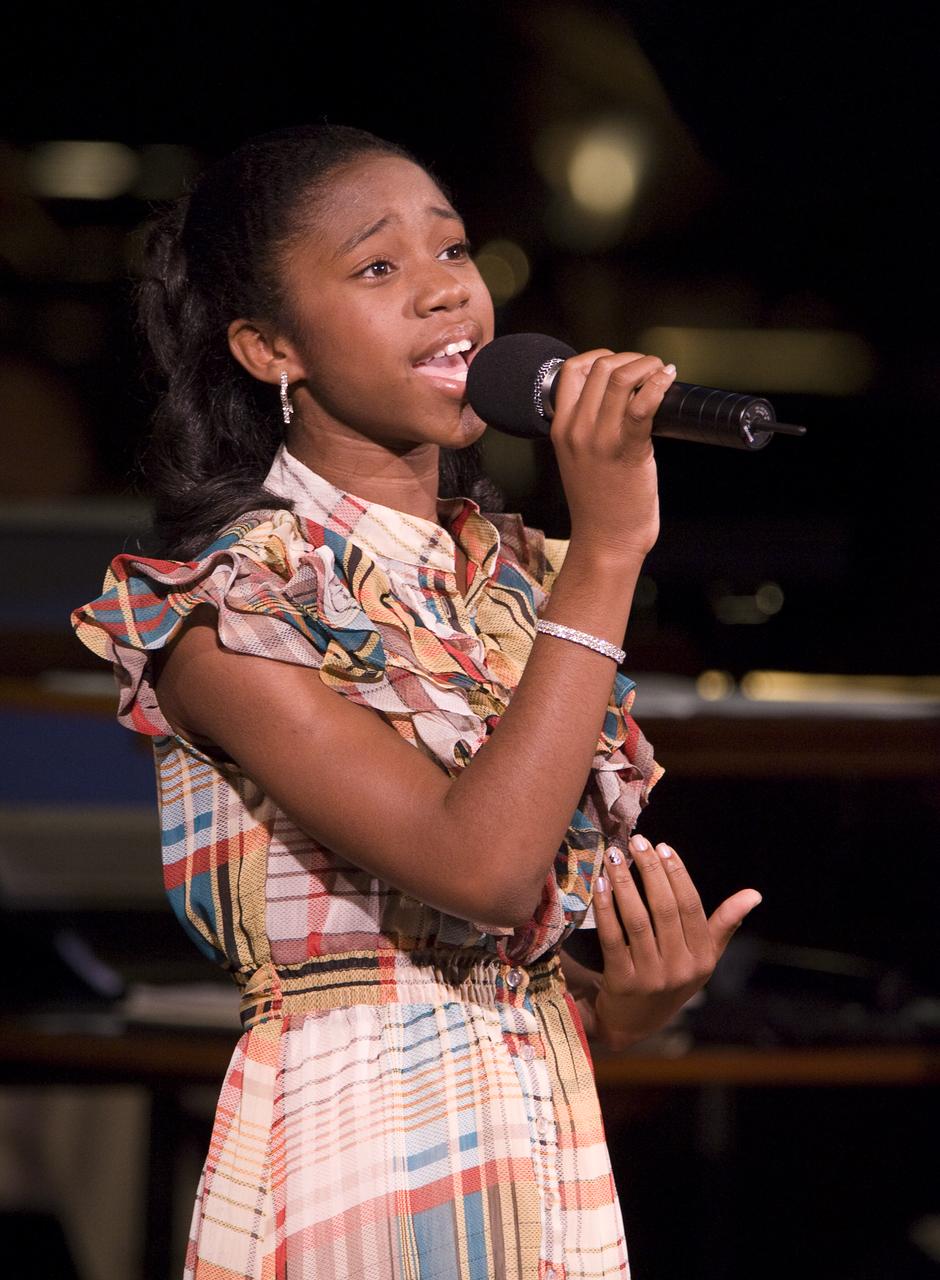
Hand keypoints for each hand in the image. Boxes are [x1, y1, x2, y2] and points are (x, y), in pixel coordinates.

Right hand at [550, 350, 675, 559]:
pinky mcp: (628, 450)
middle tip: (650, 368)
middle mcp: (577, 429)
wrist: (606, 539)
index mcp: (560, 428)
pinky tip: (668, 381)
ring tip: (661, 372)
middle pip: (600, 367)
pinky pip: (643, 404)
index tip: (621, 364)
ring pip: (621, 378)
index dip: (600, 357)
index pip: (572, 370)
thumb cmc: (599, 503)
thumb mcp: (578, 458)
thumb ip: (588, 427)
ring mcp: (601, 439)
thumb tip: (618, 398)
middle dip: (631, 358)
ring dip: (648, 366)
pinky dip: (659, 384)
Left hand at [589, 834, 761, 1050]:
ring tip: (615, 856)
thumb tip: (754, 895)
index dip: (677, 874)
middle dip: (650, 871)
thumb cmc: (671, 979)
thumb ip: (724, 924)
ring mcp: (651, 977)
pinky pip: (612, 938)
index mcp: (702, 958)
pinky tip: (600, 884)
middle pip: (665, 909)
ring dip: (624, 883)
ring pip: (637, 920)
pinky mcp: (622, 982)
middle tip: (637, 842)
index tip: (663, 847)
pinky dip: (605, 908)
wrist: (633, 1023)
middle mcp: (680, 968)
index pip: (691, 907)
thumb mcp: (703, 958)